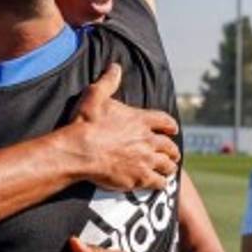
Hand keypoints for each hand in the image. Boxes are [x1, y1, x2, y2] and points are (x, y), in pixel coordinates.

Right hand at [55, 63, 179, 190]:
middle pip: (168, 146)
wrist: (79, 152)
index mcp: (140, 120)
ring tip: (169, 170)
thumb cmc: (85, 124)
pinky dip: (161, 183)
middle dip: (172, 150)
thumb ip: (107, 82)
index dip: (170, 126)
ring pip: (167, 165)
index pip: (164, 121)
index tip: (173, 130)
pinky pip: (158, 182)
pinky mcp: (139, 178)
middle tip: (172, 154)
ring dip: (169, 167)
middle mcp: (147, 140)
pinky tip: (160, 184)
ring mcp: (145, 160)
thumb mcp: (94, 96)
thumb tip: (115, 67)